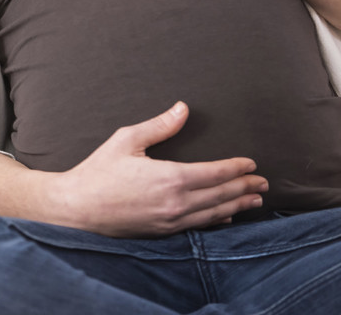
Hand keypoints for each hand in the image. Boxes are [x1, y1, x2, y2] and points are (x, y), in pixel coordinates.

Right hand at [55, 102, 266, 236]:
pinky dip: (218, 221)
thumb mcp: (125, 141)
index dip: (236, 167)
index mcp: (170, 177)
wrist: (77, 208)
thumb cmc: (98, 172)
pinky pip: (200, 226)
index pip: (215, 173)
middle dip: (245, 187)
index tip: (250, 163)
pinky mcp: (164, 232)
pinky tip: (227, 217)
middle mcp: (177, 203)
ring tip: (255, 199)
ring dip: (238, 205)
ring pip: (215, 213)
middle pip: (221, 194)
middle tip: (263, 182)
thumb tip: (182, 108)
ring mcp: (172, 221)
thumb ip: (158, 126)